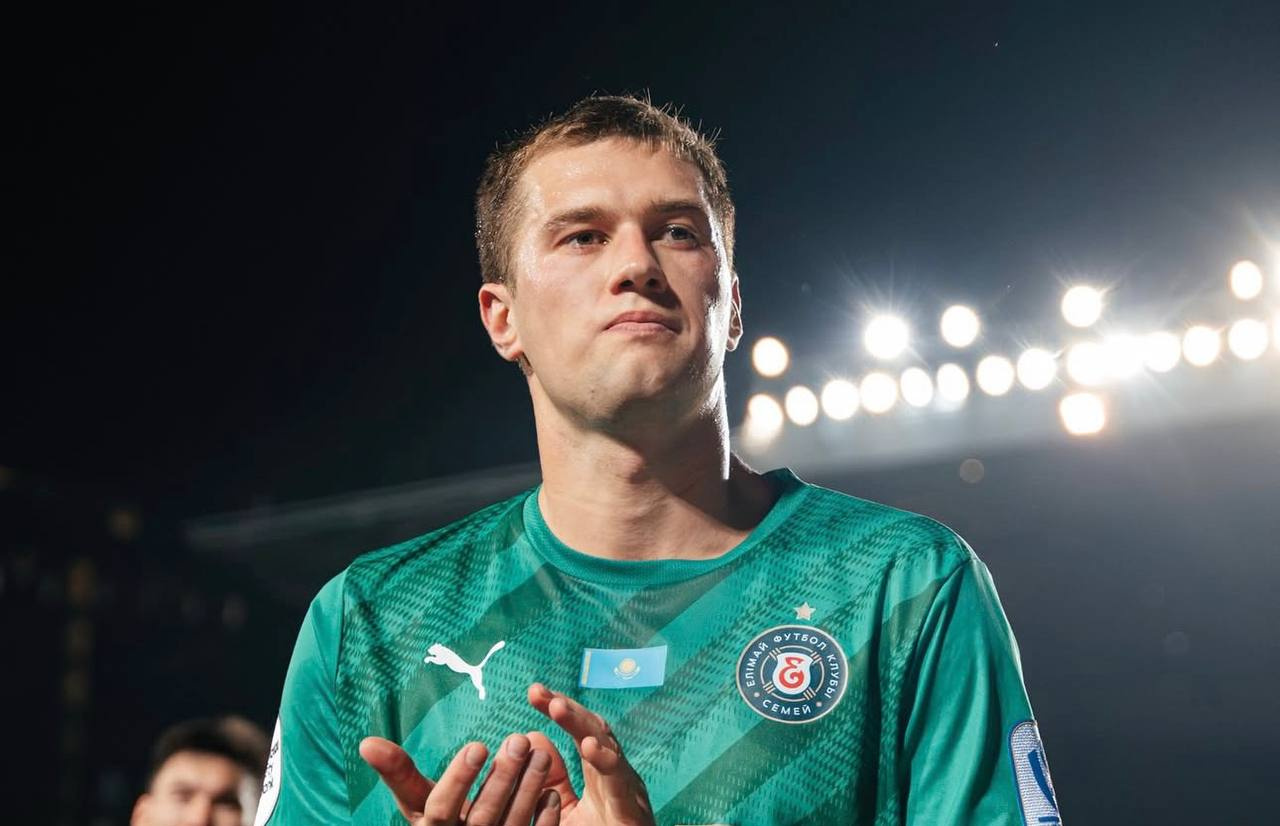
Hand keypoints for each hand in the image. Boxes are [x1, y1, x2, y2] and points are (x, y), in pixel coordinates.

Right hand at [359, 733, 559, 824]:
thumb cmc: (439, 824)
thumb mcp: (418, 803)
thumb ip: (398, 773)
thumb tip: (366, 742)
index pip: (440, 808)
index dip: (458, 780)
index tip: (477, 745)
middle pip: (482, 817)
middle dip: (501, 779)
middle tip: (518, 740)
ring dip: (528, 791)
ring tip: (540, 754)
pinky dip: (544, 821)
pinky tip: (553, 794)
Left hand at [527, 683, 655, 825]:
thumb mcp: (566, 811)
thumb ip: (552, 779)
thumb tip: (531, 737)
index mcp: (601, 771)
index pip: (579, 730)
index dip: (559, 708)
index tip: (534, 691)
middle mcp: (616, 774)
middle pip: (592, 730)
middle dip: (566, 708)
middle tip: (539, 693)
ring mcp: (627, 789)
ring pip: (608, 747)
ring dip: (582, 725)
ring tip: (557, 707)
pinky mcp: (633, 810)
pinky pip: (620, 781)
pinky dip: (606, 761)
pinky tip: (588, 747)